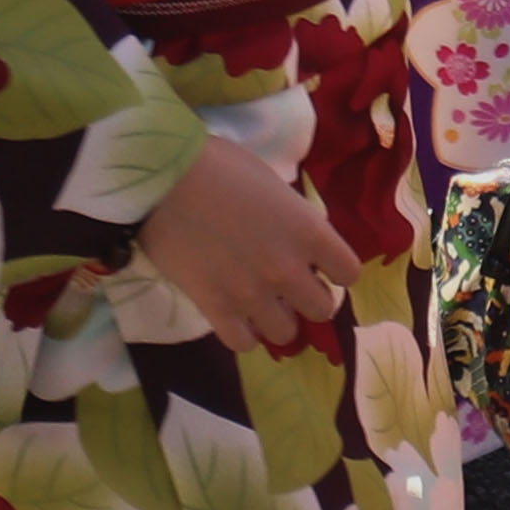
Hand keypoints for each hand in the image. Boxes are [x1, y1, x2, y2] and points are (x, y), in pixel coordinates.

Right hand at [134, 133, 364, 357]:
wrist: (161, 177)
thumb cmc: (217, 165)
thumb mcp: (272, 183)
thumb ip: (291, 217)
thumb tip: (292, 235)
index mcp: (309, 231)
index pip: (349, 273)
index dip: (335, 271)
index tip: (319, 265)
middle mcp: (288, 269)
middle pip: (322, 309)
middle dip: (307, 298)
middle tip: (287, 286)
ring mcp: (252, 294)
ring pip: (285, 333)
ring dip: (276, 320)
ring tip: (259, 304)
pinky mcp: (216, 308)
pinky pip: (243, 344)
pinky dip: (243, 335)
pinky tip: (234, 318)